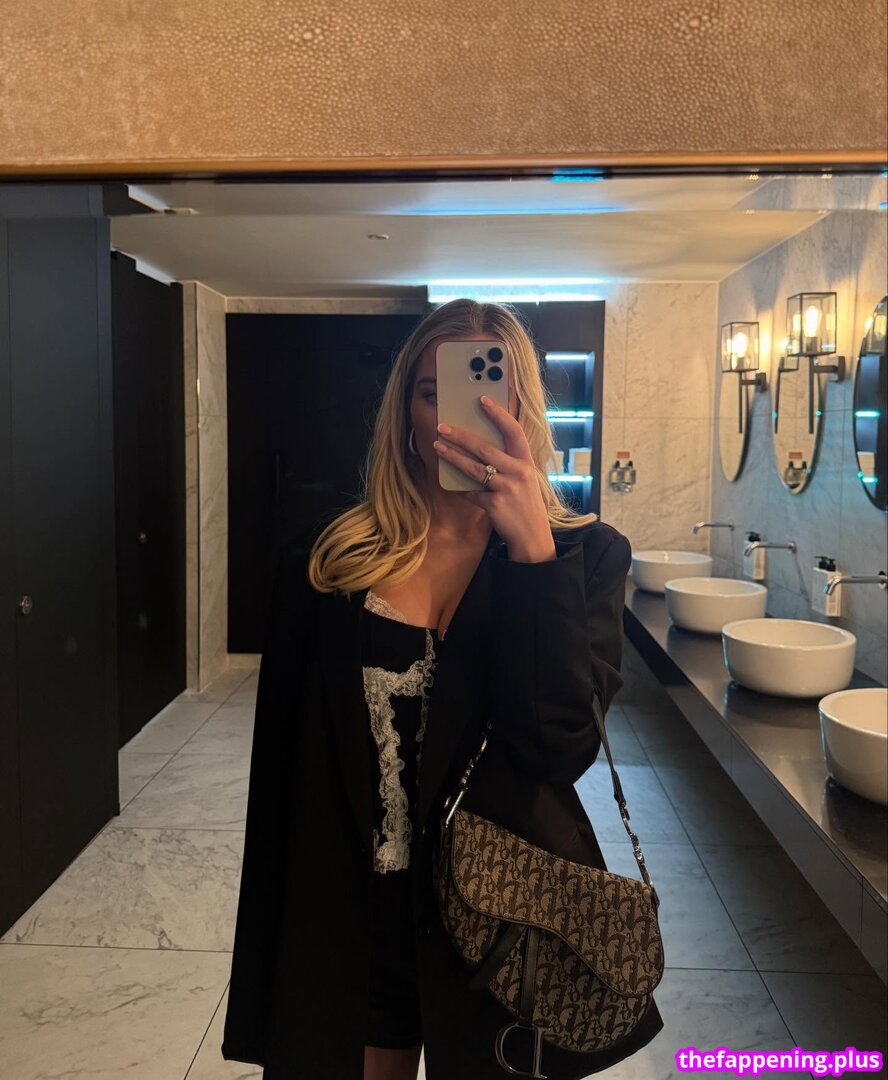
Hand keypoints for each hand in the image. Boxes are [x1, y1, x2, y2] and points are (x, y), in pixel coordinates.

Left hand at [432, 395, 555, 561]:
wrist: (533, 537)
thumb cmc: (525, 505)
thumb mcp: (524, 480)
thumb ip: (508, 464)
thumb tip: (480, 447)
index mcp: (527, 462)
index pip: (513, 431)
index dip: (498, 414)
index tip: (482, 400)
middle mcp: (519, 472)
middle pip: (485, 448)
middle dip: (461, 436)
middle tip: (443, 427)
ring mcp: (507, 489)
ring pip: (474, 468)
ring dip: (453, 456)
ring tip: (437, 447)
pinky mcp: (495, 505)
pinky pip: (471, 492)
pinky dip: (461, 488)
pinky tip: (451, 484)